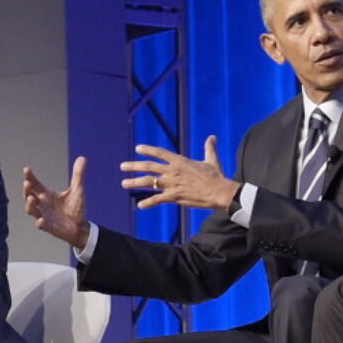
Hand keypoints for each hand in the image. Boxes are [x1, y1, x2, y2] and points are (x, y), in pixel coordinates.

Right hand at [24, 156, 88, 248]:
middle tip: (27, 183)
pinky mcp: (49, 227)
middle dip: (26, 190)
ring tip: (32, 198)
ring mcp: (44, 216)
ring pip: (32, 210)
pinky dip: (41, 223)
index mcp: (47, 195)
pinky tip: (41, 220)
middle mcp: (42, 205)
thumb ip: (77, 175)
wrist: (80, 227)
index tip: (26, 170)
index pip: (35, 185)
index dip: (30, 177)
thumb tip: (82, 158)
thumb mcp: (77, 190)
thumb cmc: (75, 209)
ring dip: (30, 205)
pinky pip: (42, 225)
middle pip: (29, 196)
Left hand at [119, 136, 239, 210]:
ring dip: (134, 182)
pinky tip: (140, 205)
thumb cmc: (216, 176)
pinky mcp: (174, 196)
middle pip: (148, 166)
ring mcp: (172, 184)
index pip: (160, 153)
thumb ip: (209, 148)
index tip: (138, 148)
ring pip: (149, 182)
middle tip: (122, 166)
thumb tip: (212, 137)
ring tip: (124, 183)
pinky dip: (148, 203)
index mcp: (180, 161)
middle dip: (134, 166)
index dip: (148, 150)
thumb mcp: (211, 160)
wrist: (220, 191)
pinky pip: (157, 199)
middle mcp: (173, 171)